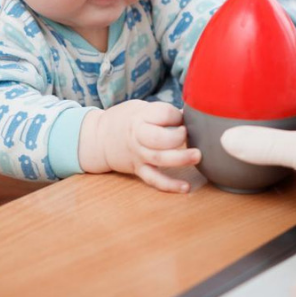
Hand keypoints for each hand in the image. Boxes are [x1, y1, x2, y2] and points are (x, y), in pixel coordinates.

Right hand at [78, 100, 200, 193]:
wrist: (98, 138)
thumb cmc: (127, 120)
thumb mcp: (142, 109)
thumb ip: (164, 113)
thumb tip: (194, 116)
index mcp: (140, 117)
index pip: (162, 113)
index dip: (176, 115)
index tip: (183, 117)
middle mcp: (138, 136)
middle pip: (159, 138)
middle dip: (178, 137)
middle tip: (189, 134)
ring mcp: (138, 155)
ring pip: (159, 159)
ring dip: (180, 159)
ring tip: (197, 156)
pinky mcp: (139, 169)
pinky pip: (154, 179)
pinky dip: (170, 185)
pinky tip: (185, 188)